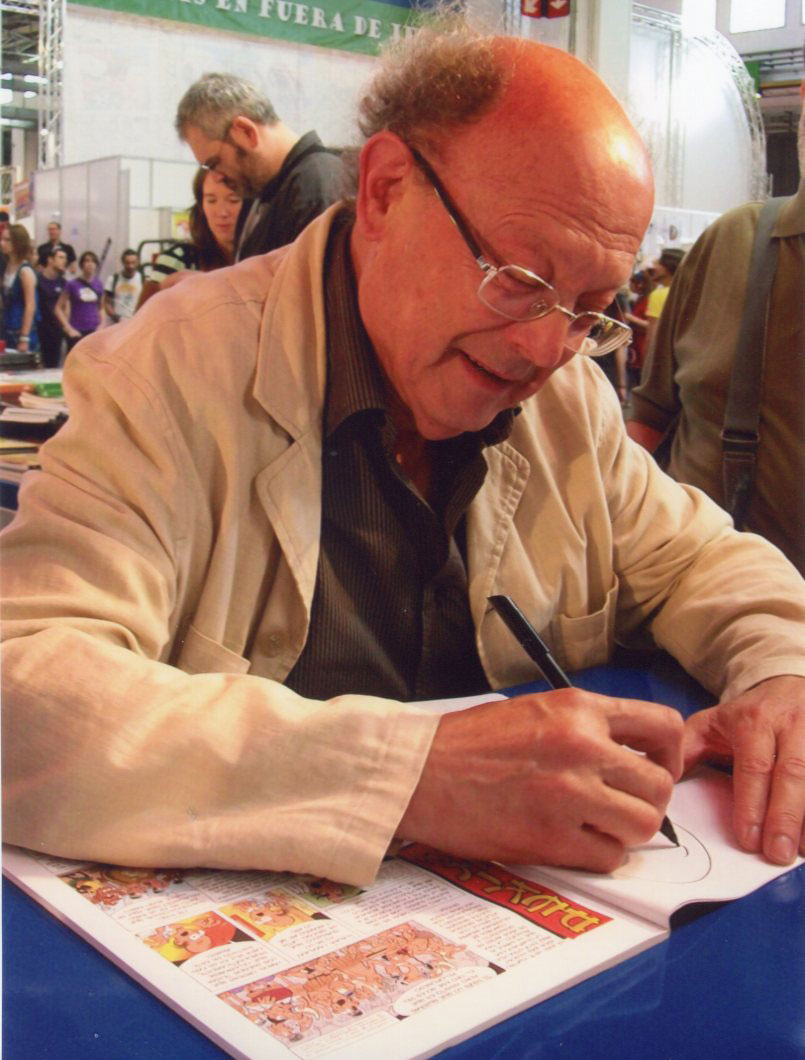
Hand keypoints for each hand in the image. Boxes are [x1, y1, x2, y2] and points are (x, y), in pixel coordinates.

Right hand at [398, 690, 683, 872]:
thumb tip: (630, 755)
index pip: (663, 727)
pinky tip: (571, 841)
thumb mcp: (534, 710)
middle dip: (649, 801)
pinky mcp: (552, 839)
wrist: (418, 774)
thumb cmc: (467, 742)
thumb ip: (585, 726)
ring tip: (595, 824)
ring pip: (642, 825)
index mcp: (577, 708)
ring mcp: (569, 795)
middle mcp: (582, 747)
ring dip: (625, 830)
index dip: (671, 755)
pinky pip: (608, 857)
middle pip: (660, 786)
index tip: (657, 768)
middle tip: (622, 805)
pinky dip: (597, 854)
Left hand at [684, 675, 804, 863]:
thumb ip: (687, 749)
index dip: (752, 803)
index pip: (754, 765)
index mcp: (754, 721)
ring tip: (802, 851)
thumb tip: (663, 780)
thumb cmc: (748, 715)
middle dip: (785, 817)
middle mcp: (791, 725)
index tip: (748, 838)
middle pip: (792, 773)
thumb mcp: (712, 722)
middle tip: (777, 854)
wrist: (787, 685)